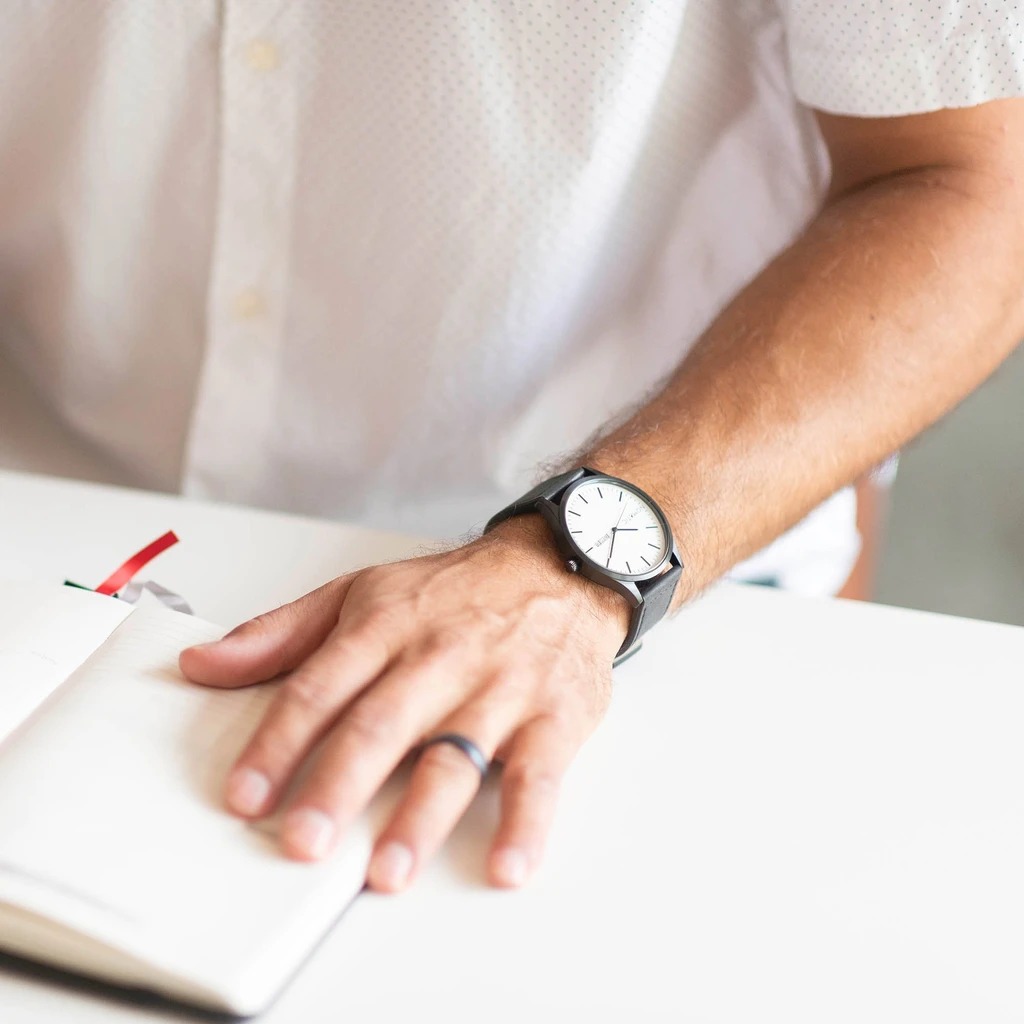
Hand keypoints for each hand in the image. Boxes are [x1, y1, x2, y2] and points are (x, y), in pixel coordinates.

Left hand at [178, 517, 628, 891]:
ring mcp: (499, 690)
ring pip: (454, 755)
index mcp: (386, 628)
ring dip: (421, 816)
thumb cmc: (456, 591)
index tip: (245, 794)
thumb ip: (281, 634)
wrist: (556, 568)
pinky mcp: (553, 718)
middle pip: (382, 724)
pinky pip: (539, 775)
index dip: (279, 742)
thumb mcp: (361, 593)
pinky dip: (526, 822)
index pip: (321, 687)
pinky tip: (507, 864)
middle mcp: (440, 659)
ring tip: (386, 870)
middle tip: (305, 840)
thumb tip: (203, 663)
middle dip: (340, 785)